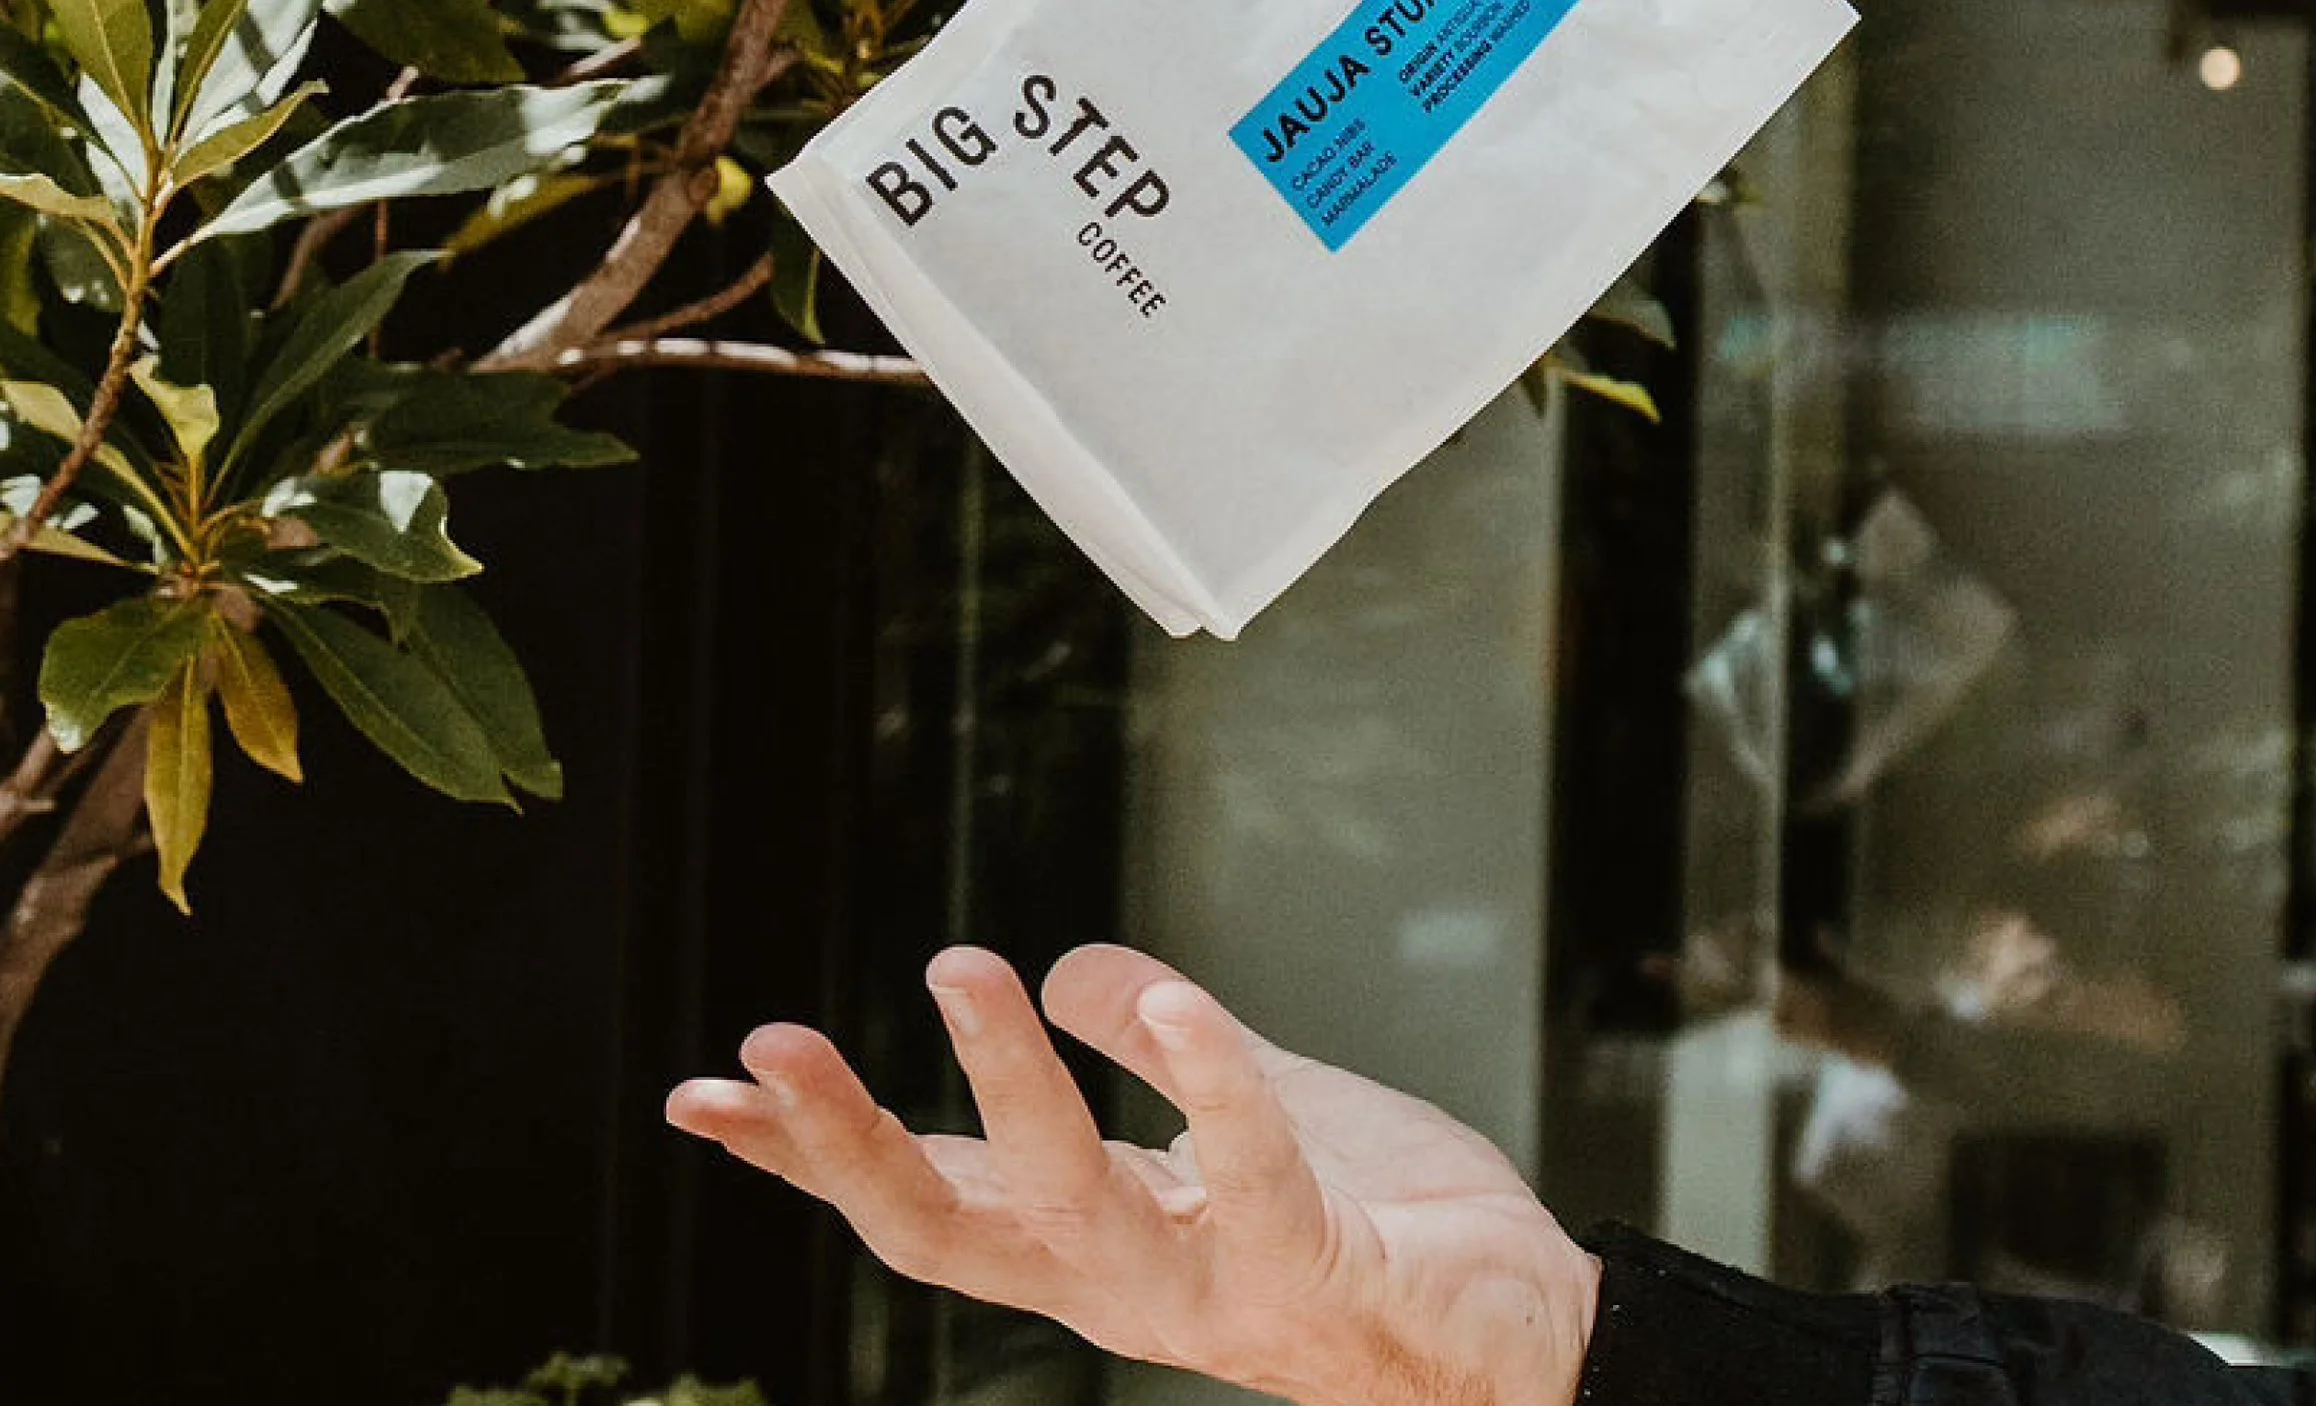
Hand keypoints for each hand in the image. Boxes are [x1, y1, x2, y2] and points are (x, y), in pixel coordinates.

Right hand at [665, 945, 1601, 1405]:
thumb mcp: (1245, 1111)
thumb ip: (1151, 1051)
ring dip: (1010, 1090)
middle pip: (949, 1231)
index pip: (927, 1196)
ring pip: (1075, 1206)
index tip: (699, 1095)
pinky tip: (1172, 1001)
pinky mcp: (1318, 1268)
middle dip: (846, 1148)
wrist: (1528, 1331)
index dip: (808, 1155)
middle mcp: (1127, 1286)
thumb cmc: (1379, 1227)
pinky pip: (1252, 1171)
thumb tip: (1056, 968)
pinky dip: (1207, 1083)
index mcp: (1093, 1243)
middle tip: (763, 1046)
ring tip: (961, 968)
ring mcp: (1216, 1292)